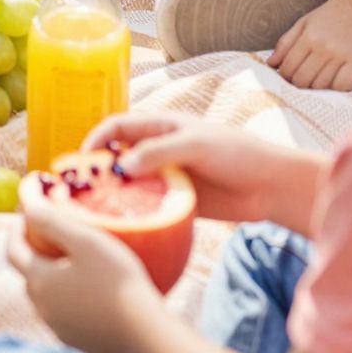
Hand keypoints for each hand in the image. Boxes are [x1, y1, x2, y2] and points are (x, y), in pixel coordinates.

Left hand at [9, 189, 158, 352]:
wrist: (144, 334)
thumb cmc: (116, 281)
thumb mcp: (86, 242)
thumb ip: (52, 222)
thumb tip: (28, 209)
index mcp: (39, 281)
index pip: (12, 252)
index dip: (15, 230)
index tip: (27, 215)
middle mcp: (42, 309)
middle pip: (29, 275)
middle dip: (35, 254)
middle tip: (53, 237)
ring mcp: (59, 329)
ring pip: (47, 298)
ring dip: (53, 279)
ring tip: (75, 264)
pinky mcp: (77, 343)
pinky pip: (66, 316)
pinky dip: (70, 301)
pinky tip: (91, 294)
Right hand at [84, 111, 291, 222]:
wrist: (270, 185)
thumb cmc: (236, 153)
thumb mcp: (196, 145)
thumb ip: (160, 152)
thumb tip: (122, 165)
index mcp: (161, 126)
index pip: (118, 127)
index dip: (97, 139)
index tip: (81, 160)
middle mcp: (158, 151)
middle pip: (118, 157)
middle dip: (99, 171)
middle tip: (81, 193)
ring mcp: (166, 178)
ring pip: (130, 185)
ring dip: (114, 196)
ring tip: (96, 213)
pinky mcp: (176, 203)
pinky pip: (148, 207)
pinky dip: (134, 214)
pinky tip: (124, 226)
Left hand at [270, 0, 351, 92]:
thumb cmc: (334, 13)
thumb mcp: (305, 22)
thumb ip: (286, 43)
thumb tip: (271, 65)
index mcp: (310, 39)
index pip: (289, 71)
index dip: (288, 77)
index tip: (294, 76)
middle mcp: (329, 50)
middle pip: (308, 83)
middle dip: (306, 85)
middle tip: (313, 79)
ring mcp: (351, 57)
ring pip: (332, 88)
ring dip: (329, 87)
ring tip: (331, 77)